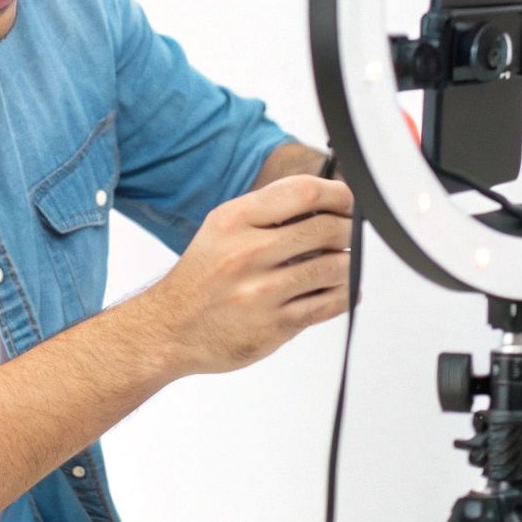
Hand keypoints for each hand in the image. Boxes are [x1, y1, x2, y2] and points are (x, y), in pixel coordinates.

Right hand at [133, 175, 353, 376]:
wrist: (171, 328)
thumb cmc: (203, 276)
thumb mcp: (222, 229)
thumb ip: (268, 212)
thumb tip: (326, 200)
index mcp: (234, 220)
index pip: (303, 193)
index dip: (337, 194)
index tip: (348, 201)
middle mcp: (247, 253)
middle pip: (326, 229)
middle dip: (349, 230)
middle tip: (351, 233)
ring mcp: (262, 292)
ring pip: (335, 269)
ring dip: (348, 264)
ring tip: (343, 263)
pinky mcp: (275, 326)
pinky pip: (329, 305)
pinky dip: (345, 294)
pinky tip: (343, 290)